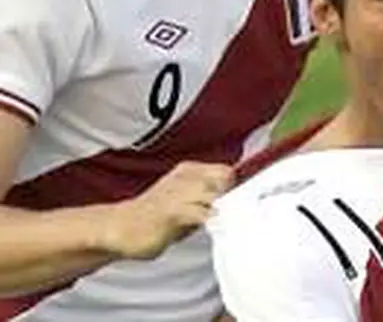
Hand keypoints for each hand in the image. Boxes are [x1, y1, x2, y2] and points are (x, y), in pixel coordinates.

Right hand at [98, 161, 232, 259]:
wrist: (117, 228)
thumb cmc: (155, 218)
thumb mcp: (186, 203)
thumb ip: (209, 200)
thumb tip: (238, 206)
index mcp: (189, 171)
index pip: (225, 171)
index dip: (238, 187)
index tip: (247, 203)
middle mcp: (184, 177)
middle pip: (224, 178)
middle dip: (236, 196)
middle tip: (243, 213)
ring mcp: (177, 192)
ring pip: (214, 193)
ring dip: (226, 207)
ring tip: (234, 222)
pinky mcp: (171, 211)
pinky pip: (201, 212)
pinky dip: (213, 220)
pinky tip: (218, 228)